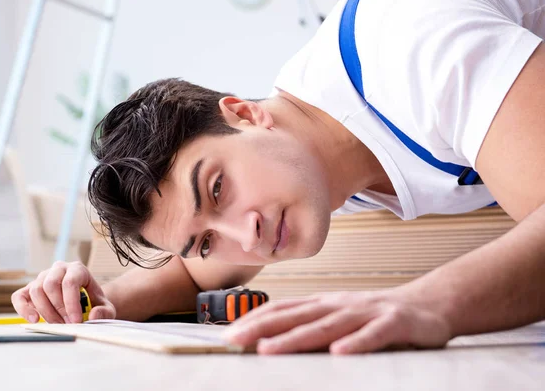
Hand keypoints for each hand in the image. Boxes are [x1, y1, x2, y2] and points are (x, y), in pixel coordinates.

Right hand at [12, 261, 115, 323]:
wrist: (85, 301)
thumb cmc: (94, 302)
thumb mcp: (105, 306)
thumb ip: (104, 311)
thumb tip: (93, 315)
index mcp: (77, 269)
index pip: (70, 282)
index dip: (71, 303)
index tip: (76, 321)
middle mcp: (58, 269)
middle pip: (51, 285)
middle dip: (59, 308)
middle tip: (67, 324)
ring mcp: (42, 277)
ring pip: (36, 291)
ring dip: (46, 311)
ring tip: (58, 324)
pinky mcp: (29, 289)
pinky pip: (19, 296)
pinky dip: (24, 309)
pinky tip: (34, 320)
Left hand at [222, 290, 450, 353]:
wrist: (428, 305)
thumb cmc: (378, 315)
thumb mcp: (341, 317)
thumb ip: (313, 326)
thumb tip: (274, 339)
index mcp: (326, 304)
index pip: (285, 308)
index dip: (256, 319)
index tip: (229, 332)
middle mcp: (341, 305)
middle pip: (297, 316)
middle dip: (263, 328)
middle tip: (234, 339)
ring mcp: (367, 313)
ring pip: (327, 326)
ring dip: (296, 337)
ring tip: (269, 350)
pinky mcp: (395, 324)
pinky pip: (374, 335)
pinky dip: (357, 343)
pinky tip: (339, 353)